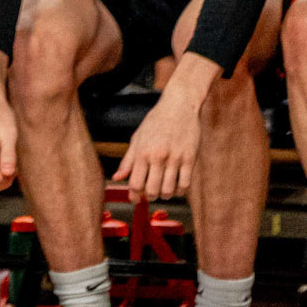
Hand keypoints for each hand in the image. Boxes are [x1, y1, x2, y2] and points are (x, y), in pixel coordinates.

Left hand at [116, 84, 202, 199]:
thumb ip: (128, 160)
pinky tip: (175, 186)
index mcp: (142, 151)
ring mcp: (175, 158)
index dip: (134, 195)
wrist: (179, 106)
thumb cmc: (156, 122)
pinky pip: (185, 185)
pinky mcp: (190, 159)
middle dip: (150, 196)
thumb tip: (117, 178)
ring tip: (162, 190)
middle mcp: (157, 156)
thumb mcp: (137, 138)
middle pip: (152, 190)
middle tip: (150, 194)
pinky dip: (179, 191)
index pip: (135, 182)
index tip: (135, 200)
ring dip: (164, 195)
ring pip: (169, 191)